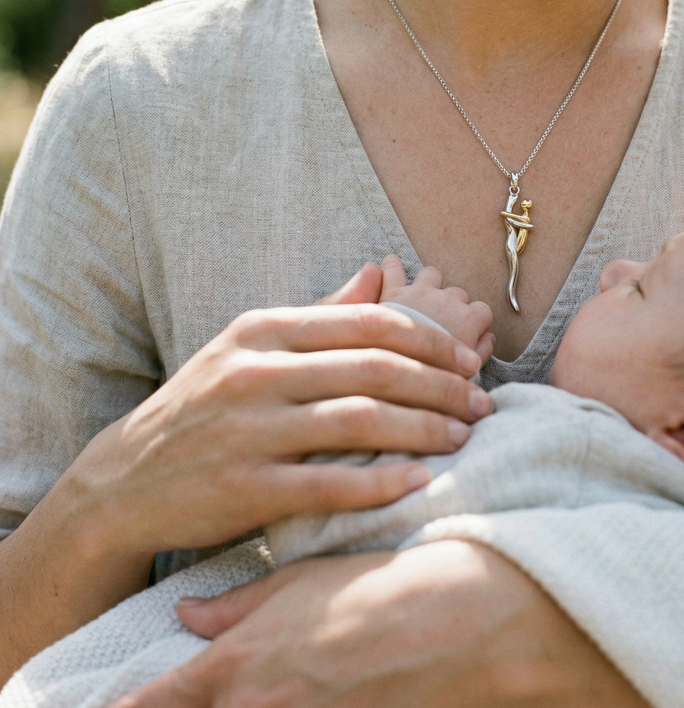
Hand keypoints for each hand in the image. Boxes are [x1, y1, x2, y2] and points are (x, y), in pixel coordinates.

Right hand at [67, 263, 493, 561]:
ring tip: (462, 439)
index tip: (467, 361)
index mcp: (265, 329)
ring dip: (423, 431)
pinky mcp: (242, 487)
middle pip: (375, 369)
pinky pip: (328, 485)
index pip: (369, 323)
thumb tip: (377, 274)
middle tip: (481, 404)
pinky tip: (418, 483)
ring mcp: (247, 429)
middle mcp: (255, 371)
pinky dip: (380, 484)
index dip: (430, 341)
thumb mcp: (250, 345)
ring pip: (359, 421)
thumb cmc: (205, 405)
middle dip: (441, 387)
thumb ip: (319, 313)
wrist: (124, 480)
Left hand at [113, 541, 648, 707]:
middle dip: (177, 707)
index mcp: (242, 664)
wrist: (461, 619)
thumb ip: (239, 603)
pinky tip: (302, 694)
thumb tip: (190, 612)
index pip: (157, 705)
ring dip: (234, 706)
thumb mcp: (304, 579)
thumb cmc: (381, 585)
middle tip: (165, 693)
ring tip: (254, 687)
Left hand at [380, 254, 494, 360]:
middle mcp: (447, 300)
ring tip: (422, 295)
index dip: (478, 322)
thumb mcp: (469, 371)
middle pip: (458, 293)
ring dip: (429, 282)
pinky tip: (391, 265)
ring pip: (432, 274)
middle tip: (443, 323)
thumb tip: (491, 338)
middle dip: (453, 305)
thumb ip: (483, 350)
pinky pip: (393, 270)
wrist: (403, 367)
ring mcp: (420, 292)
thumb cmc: (439, 374)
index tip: (471, 332)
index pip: (483, 311)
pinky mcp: (394, 292)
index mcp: (468, 319)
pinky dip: (392, 266)